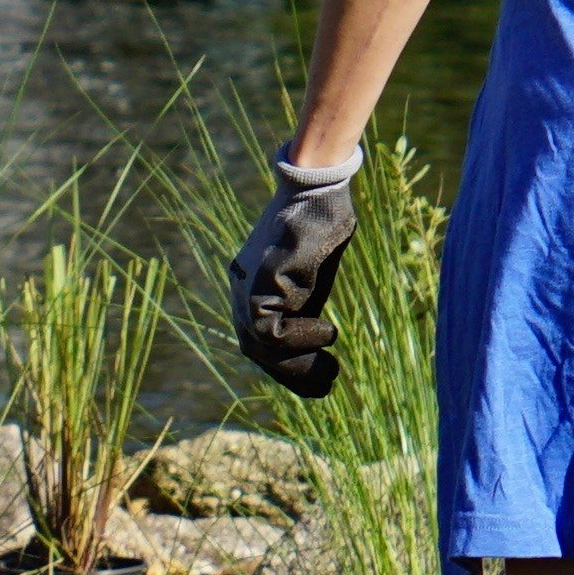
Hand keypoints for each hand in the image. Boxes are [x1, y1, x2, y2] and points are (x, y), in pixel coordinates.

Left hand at [228, 150, 360, 397]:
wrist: (317, 192)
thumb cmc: (320, 226)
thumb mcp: (309, 276)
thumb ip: (303, 303)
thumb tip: (318, 341)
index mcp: (251, 291)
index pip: (261, 341)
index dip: (288, 367)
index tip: (321, 379)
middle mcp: (242, 292)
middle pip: (257, 350)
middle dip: (294, 374)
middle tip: (329, 382)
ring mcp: (247, 288)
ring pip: (261, 347)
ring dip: (299, 366)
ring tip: (331, 369)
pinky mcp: (259, 284)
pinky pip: (269, 331)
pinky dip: (300, 340)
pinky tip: (329, 333)